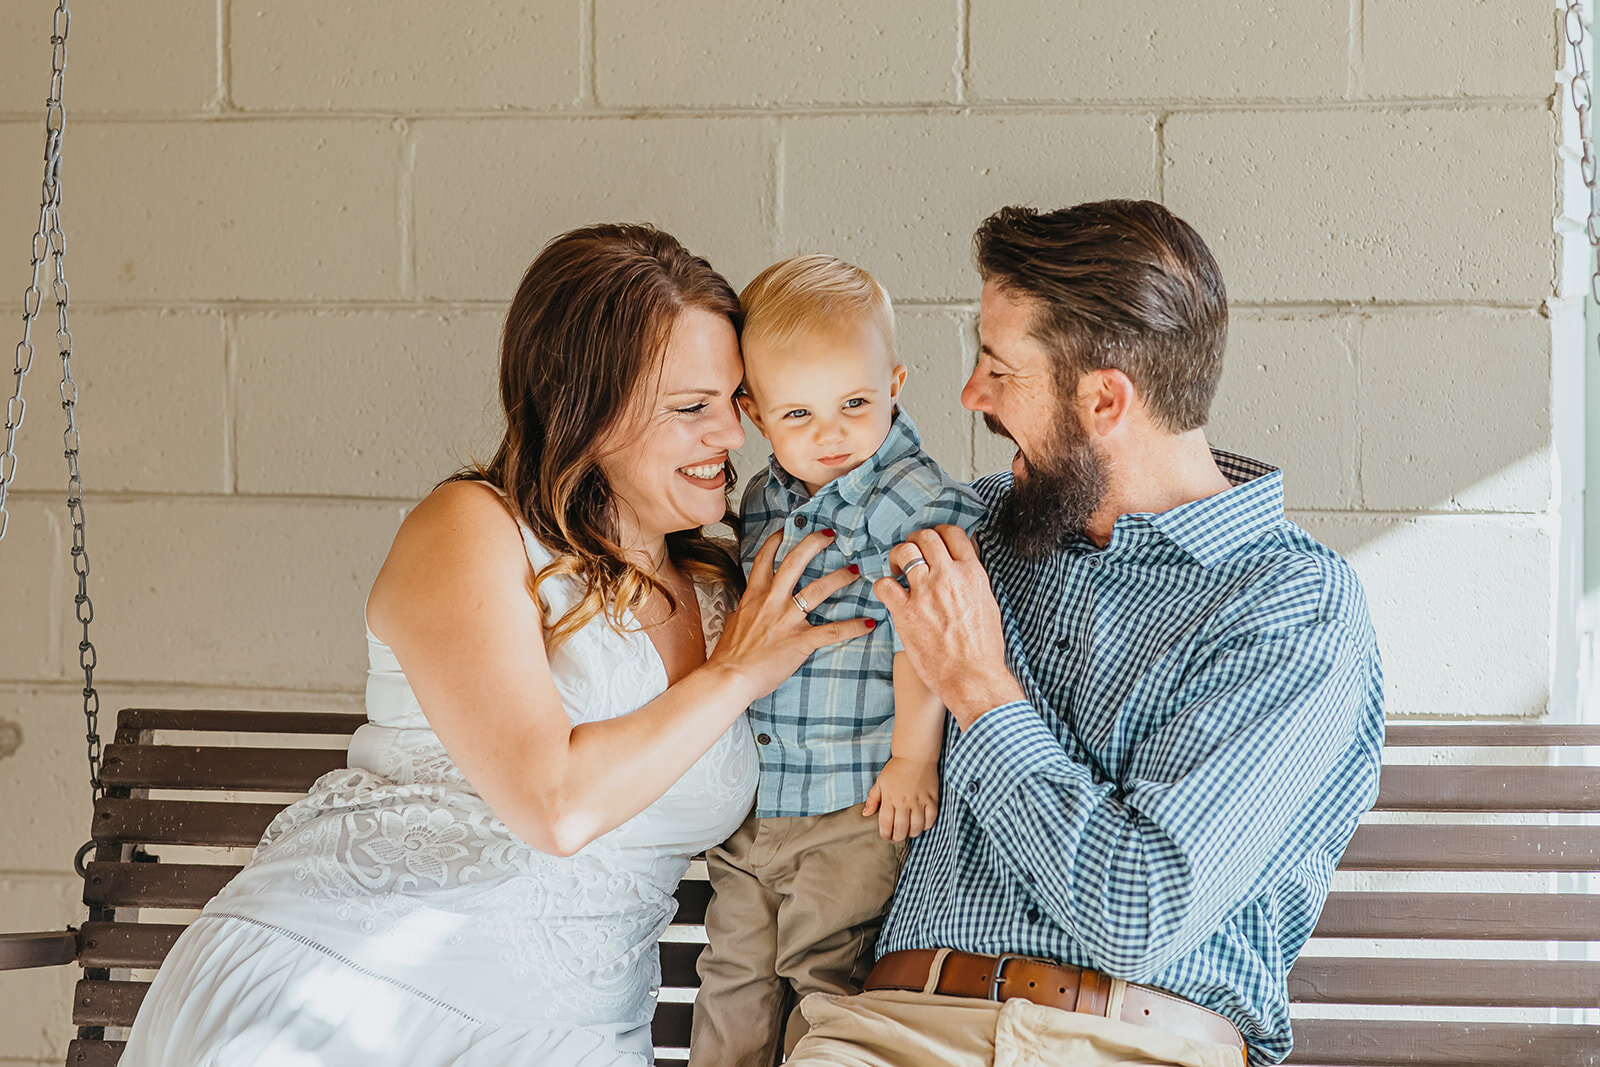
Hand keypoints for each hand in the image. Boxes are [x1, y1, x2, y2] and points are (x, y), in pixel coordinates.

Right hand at [708, 528, 872, 702]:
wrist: (729, 677)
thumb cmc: (729, 655)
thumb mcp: (734, 623)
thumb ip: (746, 611)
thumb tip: (747, 608)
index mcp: (755, 596)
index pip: (765, 559)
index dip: (776, 541)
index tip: (787, 530)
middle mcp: (772, 601)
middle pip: (795, 562)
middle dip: (814, 544)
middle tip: (831, 535)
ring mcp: (787, 620)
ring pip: (818, 590)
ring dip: (839, 578)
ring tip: (855, 570)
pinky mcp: (800, 641)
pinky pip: (832, 631)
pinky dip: (853, 627)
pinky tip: (869, 623)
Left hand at [862, 756, 938, 840]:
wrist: (915, 754)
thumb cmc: (896, 769)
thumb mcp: (880, 782)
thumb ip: (873, 799)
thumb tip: (865, 814)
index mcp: (890, 797)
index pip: (886, 823)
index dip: (885, 834)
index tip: (886, 836)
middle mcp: (905, 801)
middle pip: (901, 829)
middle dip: (898, 837)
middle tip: (897, 836)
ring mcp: (919, 800)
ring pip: (917, 827)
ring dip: (912, 833)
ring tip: (909, 831)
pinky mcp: (932, 798)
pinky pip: (931, 818)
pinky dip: (927, 825)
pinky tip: (922, 824)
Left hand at [872, 525, 1024, 729]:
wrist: (973, 677)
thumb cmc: (983, 648)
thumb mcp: (988, 604)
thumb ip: (972, 581)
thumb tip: (962, 568)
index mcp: (972, 574)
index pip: (953, 533)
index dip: (939, 533)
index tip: (932, 544)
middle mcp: (948, 577)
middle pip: (925, 537)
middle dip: (915, 542)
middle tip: (912, 557)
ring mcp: (925, 593)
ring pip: (904, 552)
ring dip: (897, 557)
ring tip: (898, 571)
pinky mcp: (905, 613)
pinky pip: (884, 584)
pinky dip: (883, 586)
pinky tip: (890, 595)